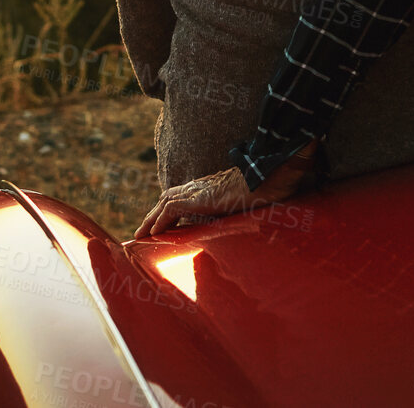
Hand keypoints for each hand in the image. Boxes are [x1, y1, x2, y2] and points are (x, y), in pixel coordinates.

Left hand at [134, 144, 316, 238]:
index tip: (159, 226)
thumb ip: (237, 209)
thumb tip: (238, 224)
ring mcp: (201, 191)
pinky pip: (173, 209)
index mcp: (211, 187)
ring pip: (166, 203)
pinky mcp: (201, 198)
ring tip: (141, 236)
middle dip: (153, 216)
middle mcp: (201, 187)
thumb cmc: (266, 188)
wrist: (272, 177)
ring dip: (151, 219)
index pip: (181, 197)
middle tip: (141, 233)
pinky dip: (161, 220)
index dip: (167, 211)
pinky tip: (153, 233)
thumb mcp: (247, 202)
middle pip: (168, 198)